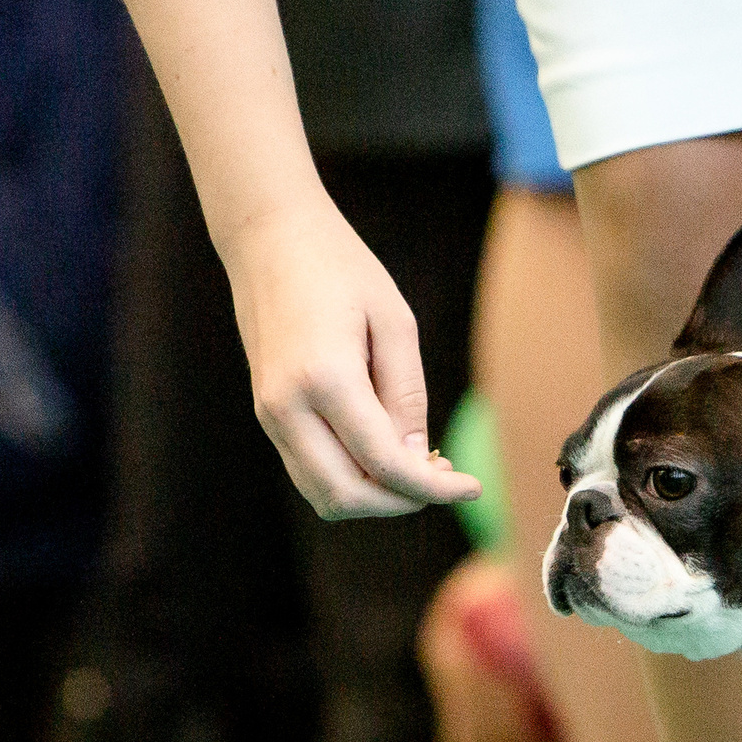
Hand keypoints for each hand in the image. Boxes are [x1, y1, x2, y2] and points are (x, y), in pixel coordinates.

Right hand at [221, 195, 481, 518]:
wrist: (270, 239)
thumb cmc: (339, 269)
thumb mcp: (395, 323)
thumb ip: (407, 395)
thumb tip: (417, 457)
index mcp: (324, 379)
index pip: (383, 464)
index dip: (433, 488)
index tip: (472, 487)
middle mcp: (287, 407)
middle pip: (346, 496)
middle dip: (402, 502)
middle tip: (445, 479)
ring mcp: (270, 415)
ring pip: (323, 495)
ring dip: (375, 497)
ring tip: (419, 468)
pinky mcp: (269, 415)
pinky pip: (311, 472)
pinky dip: (351, 479)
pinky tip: (387, 455)